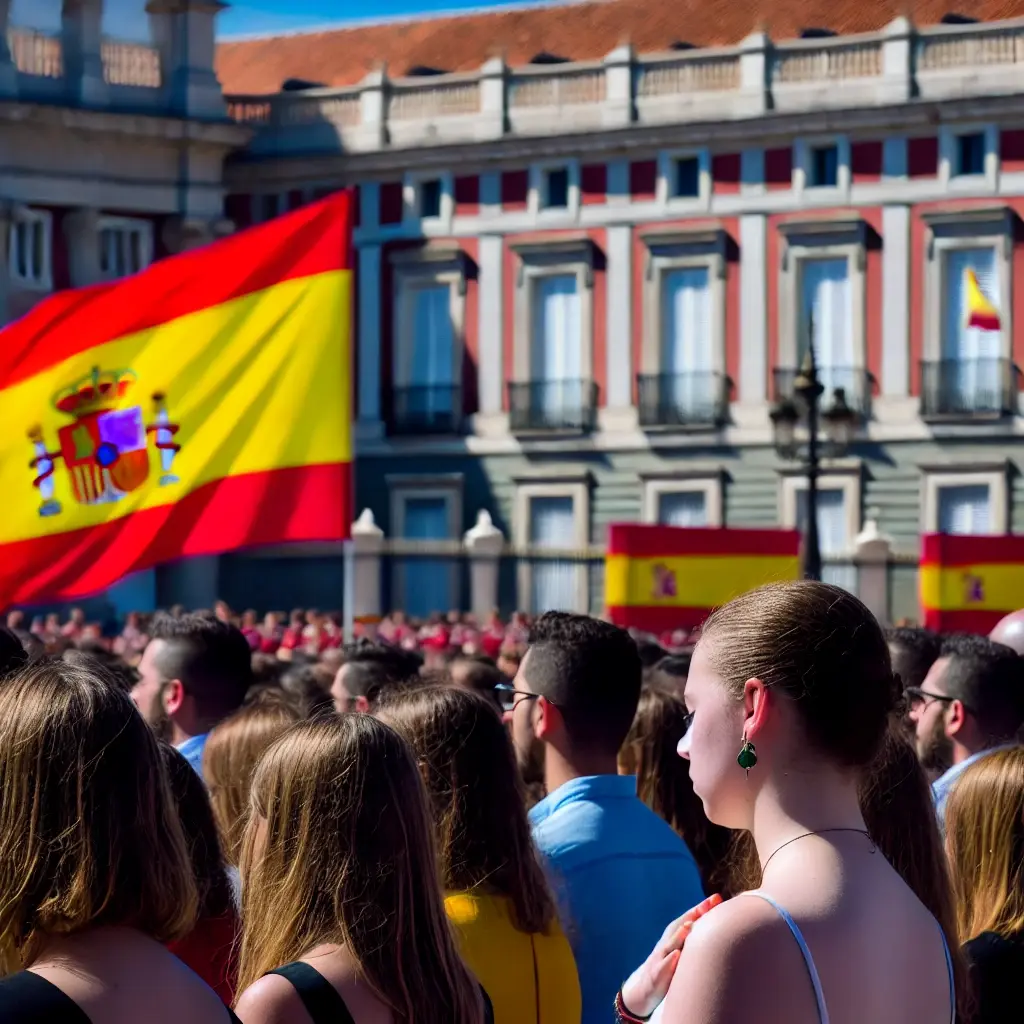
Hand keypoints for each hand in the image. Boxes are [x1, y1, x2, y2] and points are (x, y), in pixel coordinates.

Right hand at [620, 894, 722, 1017]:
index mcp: (675, 936)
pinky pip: (661, 967)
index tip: (717, 897)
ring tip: (689, 925)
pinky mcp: (655, 975)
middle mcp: (668, 943)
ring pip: (670, 944)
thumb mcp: (682, 952)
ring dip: (679, 934)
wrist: (643, 988)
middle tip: (708, 903)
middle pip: (680, 925)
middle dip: (694, 914)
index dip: (702, 908)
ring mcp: (660, 958)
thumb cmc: (669, 967)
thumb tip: (721, 931)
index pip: (690, 919)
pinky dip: (668, 961)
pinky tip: (676, 955)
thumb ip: (695, 940)